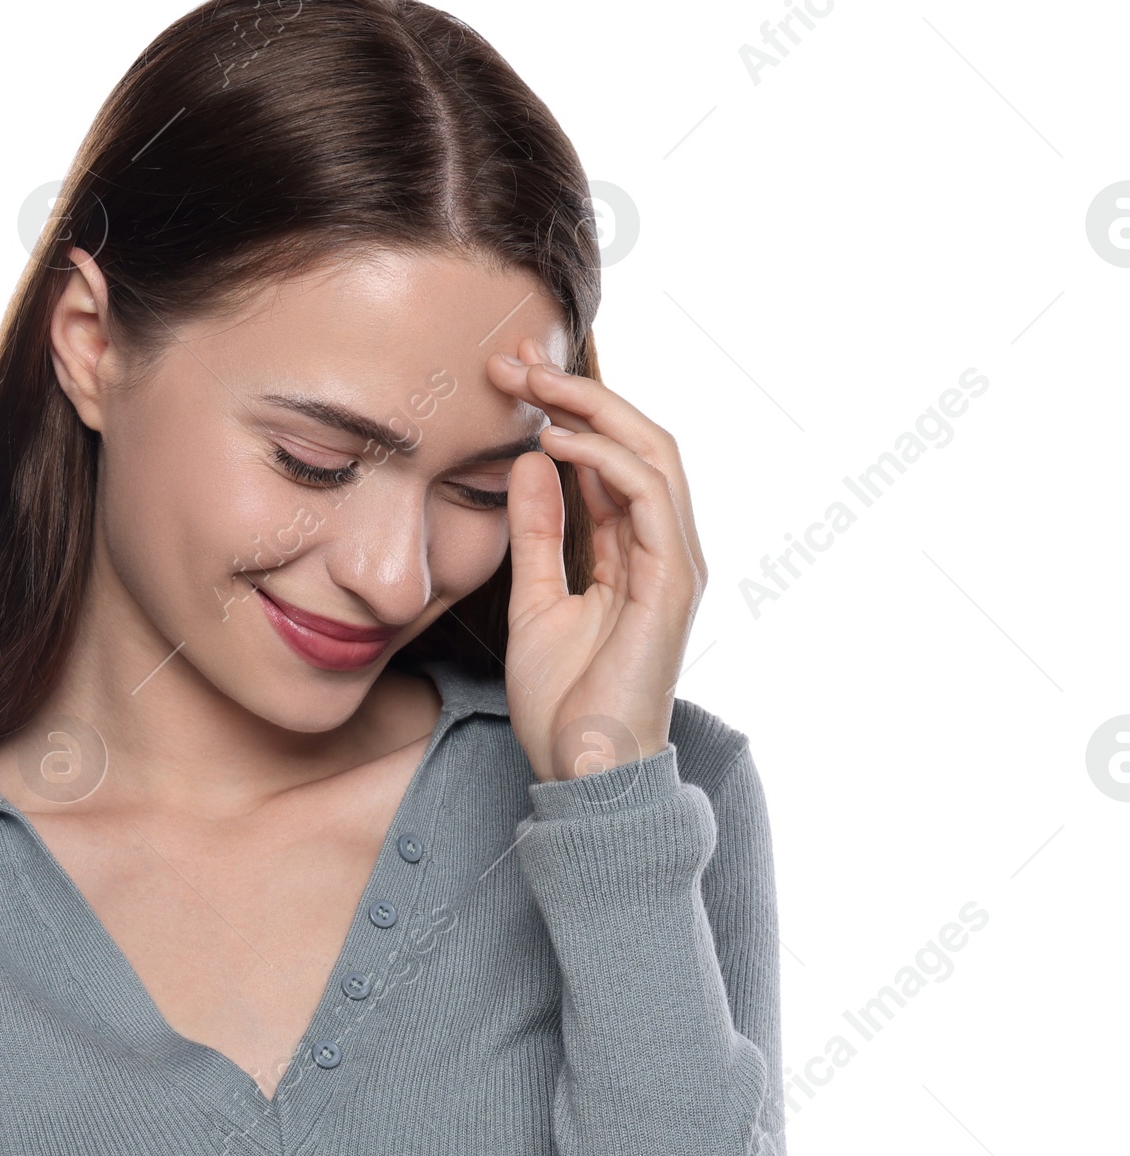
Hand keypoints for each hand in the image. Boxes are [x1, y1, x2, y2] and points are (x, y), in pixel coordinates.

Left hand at [485, 338, 707, 782]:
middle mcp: (666, 548)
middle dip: (580, 392)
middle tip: (517, 358)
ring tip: (533, 383)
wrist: (583, 769)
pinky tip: (557, 438)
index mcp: (637, 551)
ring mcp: (675, 563)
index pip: (611, 459)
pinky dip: (606, 458)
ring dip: (592, 408)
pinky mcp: (672, 582)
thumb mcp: (534, 600)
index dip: (567, 410)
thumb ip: (536, 534)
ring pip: (653, 453)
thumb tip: (530, 463)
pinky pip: (650, 496)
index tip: (508, 379)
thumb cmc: (564, 703)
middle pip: (637, 441)